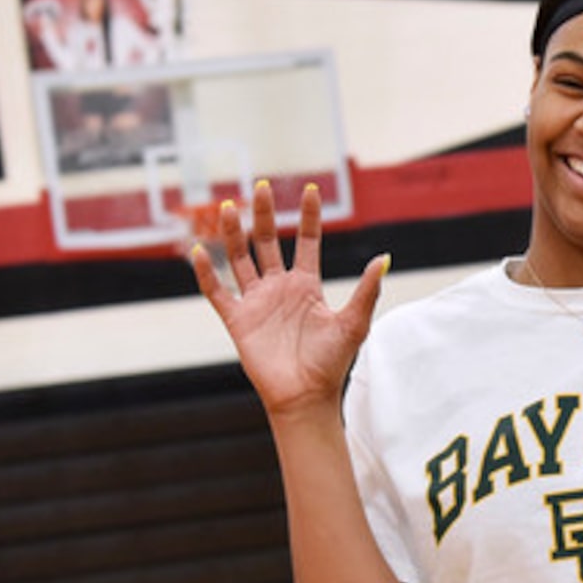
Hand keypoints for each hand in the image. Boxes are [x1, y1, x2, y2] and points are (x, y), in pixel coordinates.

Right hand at [189, 179, 389, 418]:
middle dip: (263, 215)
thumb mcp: (354, 323)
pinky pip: (217, 292)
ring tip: (225, 207)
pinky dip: (205, 273)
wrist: (305, 397)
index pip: (306, 242)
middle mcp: (279, 288)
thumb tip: (384, 258)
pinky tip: (197, 251)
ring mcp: (257, 302)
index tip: (311, 189)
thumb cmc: (331, 364)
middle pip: (267, 242)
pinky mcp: (237, 320)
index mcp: (307, 285)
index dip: (308, 216)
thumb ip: (366, 290)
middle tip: (262, 186)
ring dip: (231, 234)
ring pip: (239, 259)